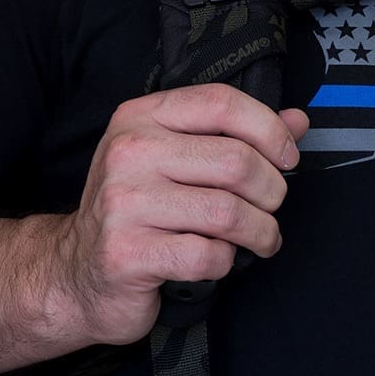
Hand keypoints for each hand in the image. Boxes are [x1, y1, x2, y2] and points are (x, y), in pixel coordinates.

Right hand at [55, 84, 308, 345]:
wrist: (75, 273)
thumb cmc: (139, 208)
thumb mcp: (179, 157)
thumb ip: (238, 135)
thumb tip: (298, 120)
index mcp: (141, 116)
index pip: (221, 103)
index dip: (268, 128)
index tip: (287, 156)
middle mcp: (129, 152)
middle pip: (235, 161)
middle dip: (271, 190)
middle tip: (271, 206)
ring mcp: (123, 203)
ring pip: (228, 212)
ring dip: (260, 230)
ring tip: (261, 237)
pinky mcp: (127, 254)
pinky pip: (208, 255)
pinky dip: (226, 261)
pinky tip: (218, 259)